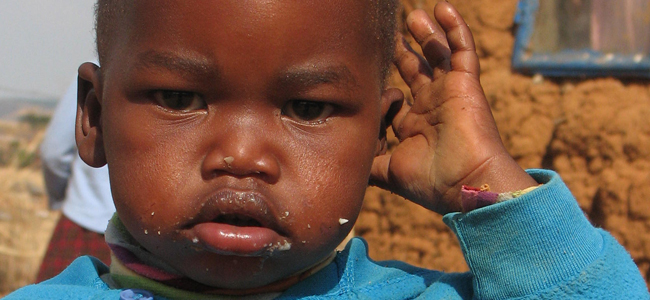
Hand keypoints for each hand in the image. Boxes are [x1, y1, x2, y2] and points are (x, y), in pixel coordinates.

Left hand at [370, 2, 536, 214]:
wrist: (465, 184)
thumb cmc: (429, 182)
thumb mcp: (387, 172)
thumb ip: (367, 162)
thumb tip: (341, 162)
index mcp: (414, 127)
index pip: (393, 99)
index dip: (380, 95)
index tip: (368, 94)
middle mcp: (431, 107)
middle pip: (414, 71)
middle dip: (402, 51)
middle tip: (390, 32)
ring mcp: (448, 93)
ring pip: (436, 55)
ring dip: (425, 34)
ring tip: (411, 16)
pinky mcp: (466, 83)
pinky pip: (462, 49)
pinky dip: (455, 28)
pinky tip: (443, 8)